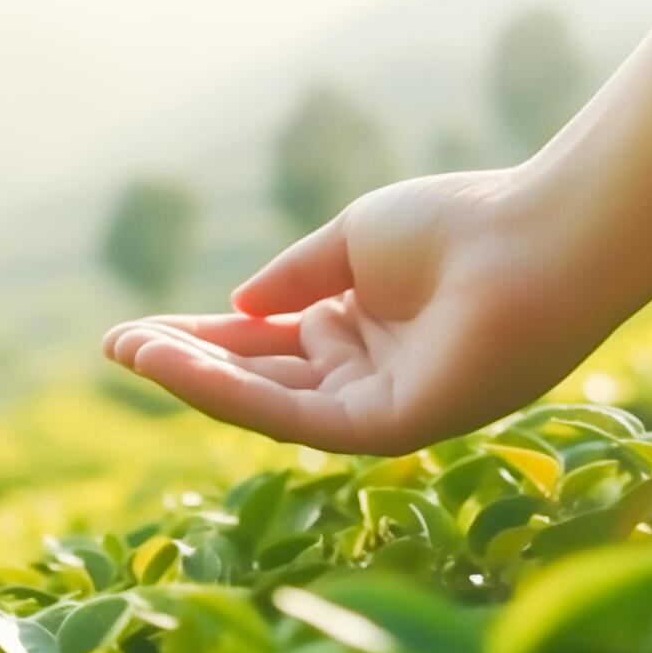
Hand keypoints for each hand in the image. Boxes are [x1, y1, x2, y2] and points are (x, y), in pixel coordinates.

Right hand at [102, 167, 632, 454]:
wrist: (536, 238)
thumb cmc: (461, 224)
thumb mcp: (353, 241)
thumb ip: (293, 278)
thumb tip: (237, 307)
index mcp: (358, 332)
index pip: (261, 345)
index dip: (198, 338)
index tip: (134, 330)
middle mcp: (363, 377)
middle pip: (255, 380)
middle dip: (184, 364)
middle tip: (116, 346)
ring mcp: (376, 407)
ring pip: (267, 404)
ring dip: (196, 380)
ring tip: (132, 351)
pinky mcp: (390, 428)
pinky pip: (297, 417)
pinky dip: (236, 394)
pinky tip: (182, 366)